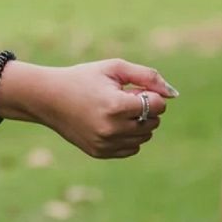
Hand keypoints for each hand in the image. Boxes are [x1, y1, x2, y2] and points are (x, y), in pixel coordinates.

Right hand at [4, 58, 176, 158]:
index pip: (158, 105)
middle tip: (121, 99)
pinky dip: (128, 137)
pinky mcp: (100, 152)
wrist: (48, 98)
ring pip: (144, 137)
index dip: (148, 94)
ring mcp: (105, 143)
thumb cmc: (83, 79)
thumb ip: (147, 76)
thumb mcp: (114, 68)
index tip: (131, 89)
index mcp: (116, 105)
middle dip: (144, 109)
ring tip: (116, 111)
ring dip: (138, 123)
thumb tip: (174, 94)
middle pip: (153, 122)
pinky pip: (132, 149)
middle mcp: (111, 128)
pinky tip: (111, 124)